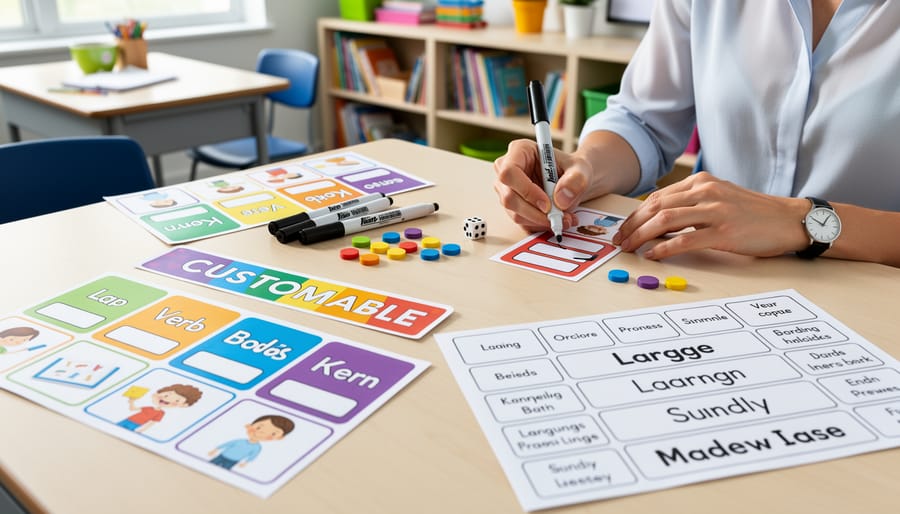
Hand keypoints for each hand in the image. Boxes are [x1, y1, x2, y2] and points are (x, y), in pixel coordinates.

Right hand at [493, 139, 591, 231]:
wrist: (574, 180)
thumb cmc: (572, 169)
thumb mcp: (581, 169)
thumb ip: (575, 180)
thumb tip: (560, 200)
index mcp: (519, 151)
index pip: (510, 172)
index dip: (526, 191)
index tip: (547, 204)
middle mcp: (507, 169)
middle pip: (509, 197)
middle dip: (535, 213)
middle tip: (558, 217)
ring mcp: (507, 190)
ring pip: (515, 213)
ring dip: (540, 221)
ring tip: (564, 218)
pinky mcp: (513, 206)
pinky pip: (522, 221)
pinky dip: (540, 225)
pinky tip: (557, 220)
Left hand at [612, 172, 810, 258]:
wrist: (790, 220)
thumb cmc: (754, 214)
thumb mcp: (719, 199)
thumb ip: (691, 205)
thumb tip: (658, 222)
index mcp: (701, 182)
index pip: (657, 197)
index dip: (635, 214)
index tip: (623, 229)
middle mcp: (706, 191)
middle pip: (656, 206)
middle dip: (632, 225)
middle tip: (619, 241)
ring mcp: (715, 210)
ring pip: (665, 220)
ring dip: (641, 236)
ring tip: (630, 248)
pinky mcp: (724, 231)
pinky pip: (684, 239)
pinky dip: (664, 248)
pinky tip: (653, 255)